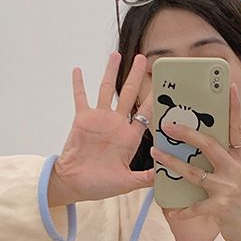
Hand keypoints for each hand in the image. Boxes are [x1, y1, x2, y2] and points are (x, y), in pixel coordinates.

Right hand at [48, 52, 154, 206]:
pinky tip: (78, 69)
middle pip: (129, 94)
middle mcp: (116, 125)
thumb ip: (146, 178)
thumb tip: (166, 174)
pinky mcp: (82, 119)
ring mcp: (99, 120)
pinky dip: (79, 84)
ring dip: (111, 72)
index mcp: (129, 138)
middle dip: (136, 76)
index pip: (146, 114)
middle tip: (143, 58)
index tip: (164, 85)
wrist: (74, 184)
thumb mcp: (127, 183)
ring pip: (107, 90)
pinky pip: (81, 98)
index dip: (155, 100)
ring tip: (116, 54)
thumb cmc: (99, 185)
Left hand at [151, 84, 240, 240]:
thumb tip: (203, 146)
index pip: (237, 129)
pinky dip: (183, 211)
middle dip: (187, 133)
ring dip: (172, 164)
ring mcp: (230, 189)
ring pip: (195, 173)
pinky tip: (173, 213)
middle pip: (210, 145)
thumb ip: (227, 162)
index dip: (234, 108)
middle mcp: (237, 170)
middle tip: (167, 125)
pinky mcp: (222, 207)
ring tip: (155, 155)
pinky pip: (195, 206)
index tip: (229, 87)